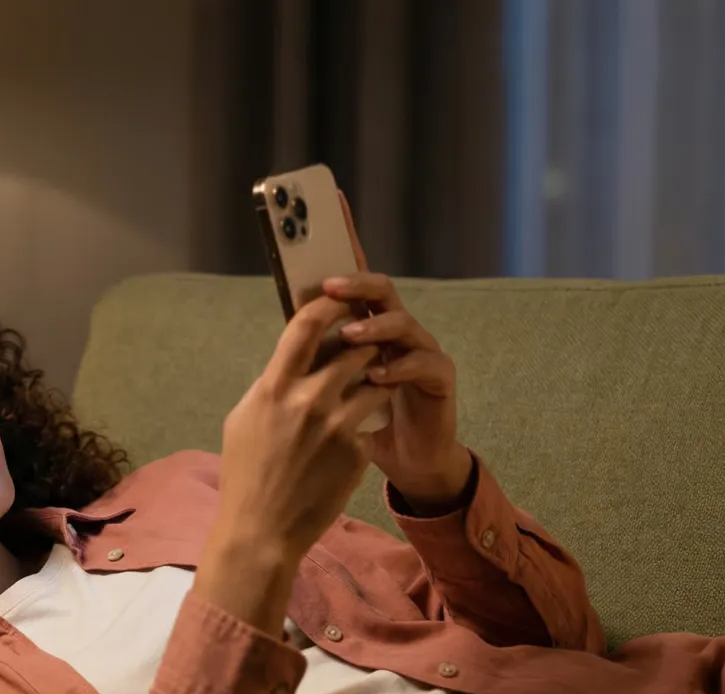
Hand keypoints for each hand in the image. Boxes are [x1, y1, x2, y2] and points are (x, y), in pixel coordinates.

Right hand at [213, 294, 394, 563]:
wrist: (262, 531)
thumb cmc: (245, 475)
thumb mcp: (243, 420)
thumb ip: (269, 386)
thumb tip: (289, 361)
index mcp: (274, 388)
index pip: (306, 325)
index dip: (328, 305)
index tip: (338, 301)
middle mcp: (308, 400)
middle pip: (354, 347)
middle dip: (364, 342)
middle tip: (367, 343)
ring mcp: (336, 426)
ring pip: (374, 381)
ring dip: (375, 379)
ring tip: (369, 385)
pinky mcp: (356, 452)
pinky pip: (370, 422)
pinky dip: (365, 423)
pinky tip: (352, 437)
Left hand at [318, 191, 471, 510]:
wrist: (402, 460)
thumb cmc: (358, 418)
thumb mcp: (329, 382)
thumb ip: (315, 350)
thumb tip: (285, 321)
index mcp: (366, 323)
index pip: (353, 275)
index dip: (345, 237)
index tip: (329, 201)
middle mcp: (395, 328)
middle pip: (380, 290)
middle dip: (356, 283)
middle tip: (329, 286)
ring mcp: (420, 349)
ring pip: (402, 323)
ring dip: (374, 326)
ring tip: (350, 335)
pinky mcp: (439, 378)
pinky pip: (423, 364)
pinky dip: (398, 368)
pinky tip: (377, 376)